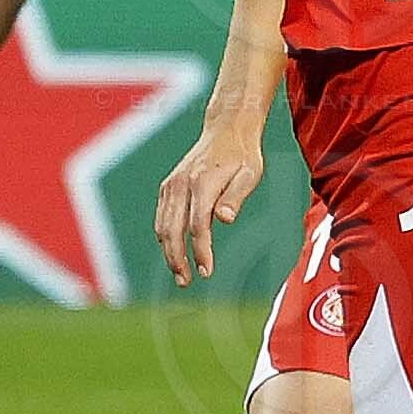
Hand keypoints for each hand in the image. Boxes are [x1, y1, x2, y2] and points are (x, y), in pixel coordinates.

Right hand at [155, 124, 266, 284]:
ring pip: (162, 226)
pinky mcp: (167, 187)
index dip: (201, 252)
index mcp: (202, 183)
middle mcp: (181, 185)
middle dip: (177, 259)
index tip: (207, 272)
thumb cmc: (244, 156)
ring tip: (180, 275)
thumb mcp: (250, 174)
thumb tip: (224, 220)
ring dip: (168, 253)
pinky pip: (161, 218)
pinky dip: (165, 238)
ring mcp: (171, 186)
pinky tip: (175, 253)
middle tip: (187, 282)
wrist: (226, 131)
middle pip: (172, 230)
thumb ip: (236, 196)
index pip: (198, 226)